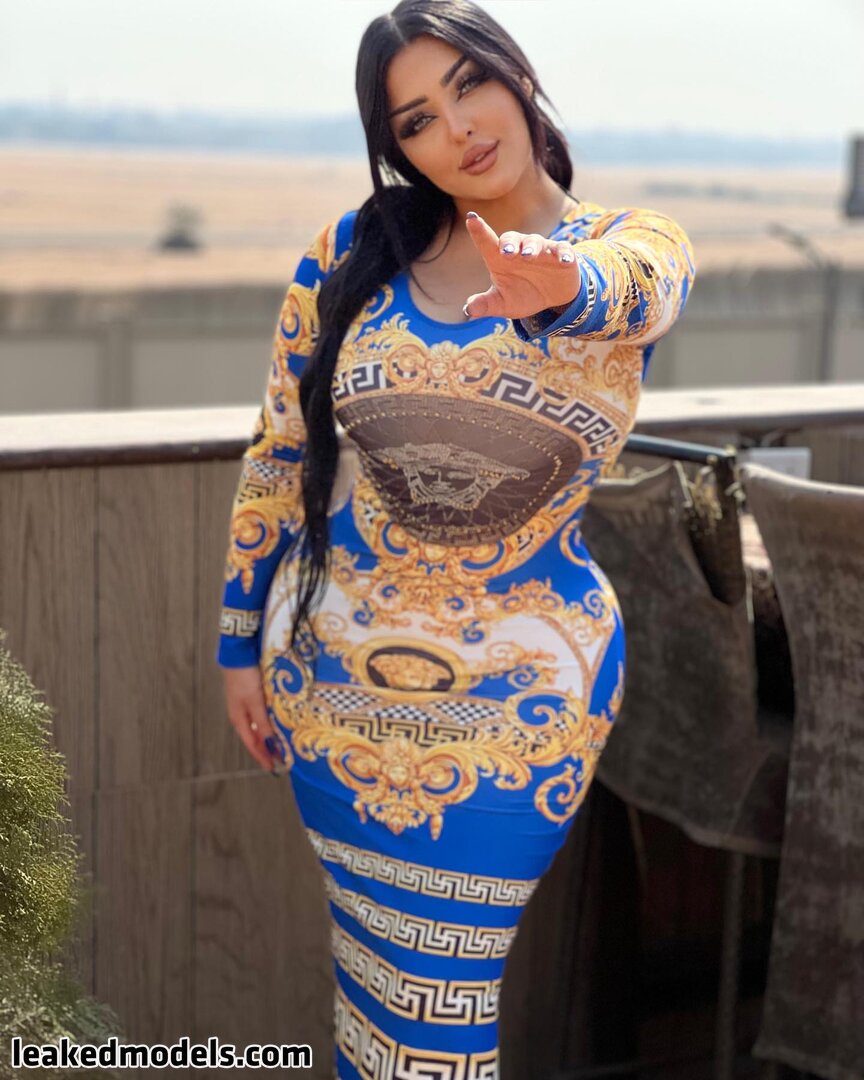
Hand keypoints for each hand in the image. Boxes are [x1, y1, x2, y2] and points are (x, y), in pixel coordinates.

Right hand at [222, 666, 284, 772]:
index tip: (273, 768)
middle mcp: (241, 715)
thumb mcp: (255, 702)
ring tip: (280, 745)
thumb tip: (270, 744)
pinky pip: (260, 716)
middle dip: (266, 749)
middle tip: (280, 759)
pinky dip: (267, 724)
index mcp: (239, 719)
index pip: (252, 744)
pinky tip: (276, 724)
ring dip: (268, 737)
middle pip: (254, 737)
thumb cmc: (245, 678)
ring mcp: (245, 705)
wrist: (239, 655)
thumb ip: (263, 723)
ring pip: (257, 727)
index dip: (262, 756)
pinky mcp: (251, 696)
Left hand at [462, 211, 579, 320]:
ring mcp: (542, 251)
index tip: (471, 218)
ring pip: (536, 242)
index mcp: (501, 259)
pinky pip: (563, 250)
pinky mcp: (562, 255)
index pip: (488, 243)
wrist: (552, 299)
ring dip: (532, 247)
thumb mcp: (503, 304)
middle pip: (512, 238)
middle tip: (506, 252)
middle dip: (510, 243)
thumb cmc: (522, 295)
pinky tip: (563, 260)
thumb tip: (468, 310)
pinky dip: (563, 254)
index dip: (479, 230)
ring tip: (529, 256)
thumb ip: (486, 304)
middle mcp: (520, 250)